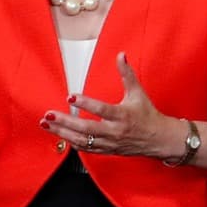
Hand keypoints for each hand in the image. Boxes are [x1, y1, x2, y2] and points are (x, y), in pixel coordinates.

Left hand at [41, 53, 181, 159]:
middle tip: (49, 115)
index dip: (86, 103)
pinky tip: (59, 134)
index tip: (71, 96)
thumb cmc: (147, 115)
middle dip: (65, 121)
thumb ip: (126, 74)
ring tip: (47, 124)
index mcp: (123, 115)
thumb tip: (120, 56)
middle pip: (86, 128)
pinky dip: (71, 142)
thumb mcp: (138, 93)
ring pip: (82, 140)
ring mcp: (109, 142)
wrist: (159, 139)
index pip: (102, 109)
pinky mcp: (106, 150)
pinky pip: (86, 148)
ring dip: (62, 133)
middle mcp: (115, 131)